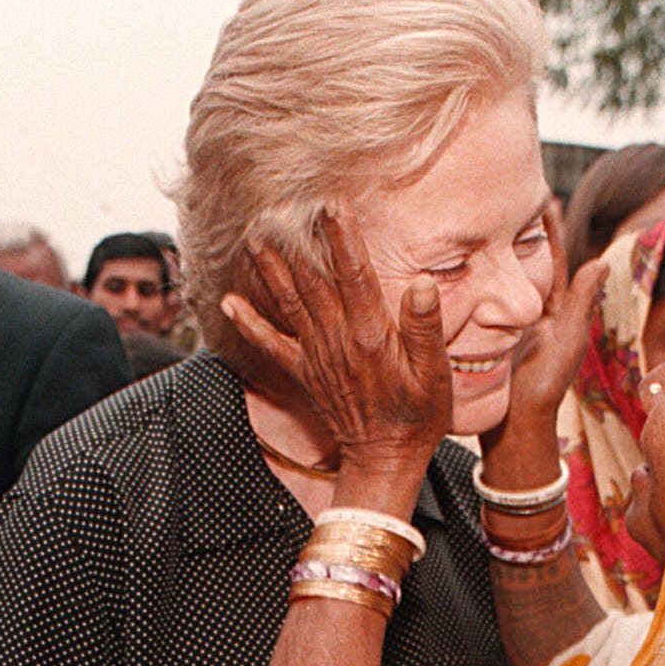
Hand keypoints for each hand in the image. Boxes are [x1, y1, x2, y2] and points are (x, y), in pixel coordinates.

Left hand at [220, 202, 451, 469]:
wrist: (386, 460)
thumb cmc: (418, 416)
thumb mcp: (436, 374)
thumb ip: (425, 329)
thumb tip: (421, 284)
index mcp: (371, 336)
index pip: (355, 276)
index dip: (343, 239)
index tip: (333, 206)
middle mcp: (338, 341)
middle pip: (314, 281)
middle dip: (301, 241)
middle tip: (282, 207)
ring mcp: (317, 356)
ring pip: (290, 303)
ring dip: (270, 269)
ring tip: (254, 236)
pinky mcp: (305, 373)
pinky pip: (271, 345)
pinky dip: (248, 323)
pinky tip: (228, 302)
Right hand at [485, 204, 606, 447]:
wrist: (510, 426)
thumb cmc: (543, 390)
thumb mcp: (566, 343)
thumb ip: (581, 305)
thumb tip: (602, 263)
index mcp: (554, 309)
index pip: (552, 258)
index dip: (548, 227)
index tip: (545, 194)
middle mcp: (528, 310)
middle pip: (522, 260)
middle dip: (516, 228)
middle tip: (509, 190)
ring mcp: (502, 320)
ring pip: (497, 275)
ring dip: (492, 247)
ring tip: (483, 212)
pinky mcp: (480, 331)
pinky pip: (476, 297)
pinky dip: (470, 275)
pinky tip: (455, 255)